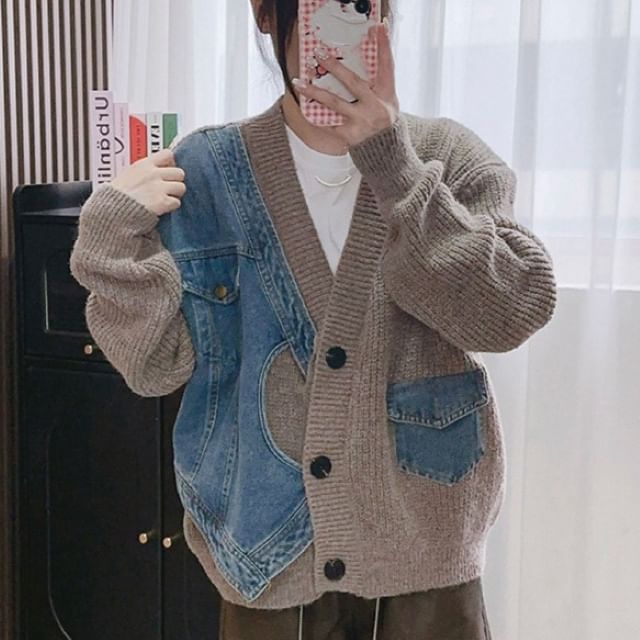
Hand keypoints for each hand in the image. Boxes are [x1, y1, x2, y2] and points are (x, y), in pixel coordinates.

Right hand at [110, 148, 185, 216]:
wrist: (112, 211)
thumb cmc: (116, 196)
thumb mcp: (128, 174)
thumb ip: (145, 171)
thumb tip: (160, 170)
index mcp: (144, 164)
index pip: (168, 154)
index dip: (171, 164)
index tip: (168, 171)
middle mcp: (153, 174)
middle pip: (179, 173)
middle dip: (175, 181)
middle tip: (168, 189)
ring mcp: (158, 188)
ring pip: (181, 187)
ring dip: (175, 194)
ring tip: (165, 199)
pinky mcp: (162, 202)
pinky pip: (177, 202)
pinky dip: (171, 206)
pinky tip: (161, 208)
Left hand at [292, 20, 399, 147]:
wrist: (384, 150)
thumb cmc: (384, 118)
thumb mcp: (388, 99)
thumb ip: (377, 82)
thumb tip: (363, 57)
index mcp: (387, 94)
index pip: (387, 66)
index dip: (384, 45)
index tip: (379, 27)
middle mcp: (375, 107)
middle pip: (353, 83)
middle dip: (336, 68)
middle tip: (320, 54)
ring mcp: (361, 122)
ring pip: (334, 103)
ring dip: (315, 92)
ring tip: (300, 82)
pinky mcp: (349, 135)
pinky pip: (328, 122)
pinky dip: (315, 115)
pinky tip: (303, 105)